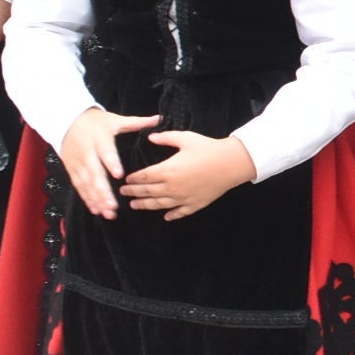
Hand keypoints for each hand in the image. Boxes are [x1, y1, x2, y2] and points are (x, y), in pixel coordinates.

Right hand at [58, 108, 159, 221]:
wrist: (67, 121)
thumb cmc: (96, 122)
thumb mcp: (115, 120)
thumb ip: (136, 122)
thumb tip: (158, 119)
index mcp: (99, 139)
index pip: (105, 152)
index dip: (111, 163)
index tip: (119, 175)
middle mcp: (87, 153)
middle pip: (94, 173)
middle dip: (103, 191)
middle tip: (114, 205)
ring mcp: (77, 163)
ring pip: (86, 183)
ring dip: (96, 199)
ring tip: (108, 212)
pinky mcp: (71, 170)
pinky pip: (79, 186)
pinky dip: (87, 198)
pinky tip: (96, 210)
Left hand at [119, 129, 257, 219]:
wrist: (231, 163)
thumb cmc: (208, 149)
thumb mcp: (185, 138)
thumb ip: (166, 138)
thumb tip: (150, 137)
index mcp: (167, 171)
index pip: (143, 177)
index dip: (133, 179)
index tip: (126, 180)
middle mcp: (171, 187)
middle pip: (147, 192)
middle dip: (133, 193)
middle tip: (123, 193)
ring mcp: (183, 198)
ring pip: (159, 205)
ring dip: (145, 205)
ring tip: (135, 206)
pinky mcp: (195, 204)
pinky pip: (179, 212)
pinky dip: (171, 215)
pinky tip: (165, 217)